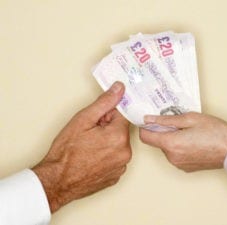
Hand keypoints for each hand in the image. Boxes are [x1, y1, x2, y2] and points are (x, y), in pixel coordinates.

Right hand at [33, 82, 131, 212]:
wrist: (57, 181)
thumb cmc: (66, 153)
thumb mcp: (83, 120)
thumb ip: (104, 102)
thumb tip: (119, 88)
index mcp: (119, 137)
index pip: (122, 115)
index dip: (107, 115)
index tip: (97, 120)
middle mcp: (125, 153)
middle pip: (120, 130)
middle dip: (107, 129)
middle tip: (90, 135)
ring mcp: (121, 166)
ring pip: (118, 145)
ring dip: (108, 143)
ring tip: (89, 148)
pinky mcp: (116, 175)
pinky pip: (116, 159)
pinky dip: (107, 156)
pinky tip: (92, 158)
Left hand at [139, 112, 226, 171]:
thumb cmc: (216, 133)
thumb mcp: (190, 118)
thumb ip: (166, 119)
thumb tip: (149, 119)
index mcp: (171, 143)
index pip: (145, 137)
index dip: (145, 127)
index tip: (150, 121)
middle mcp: (172, 157)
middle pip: (157, 142)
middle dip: (163, 131)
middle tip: (178, 123)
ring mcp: (178, 164)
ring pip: (166, 148)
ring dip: (172, 139)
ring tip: (189, 132)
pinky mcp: (185, 168)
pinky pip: (175, 155)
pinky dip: (179, 147)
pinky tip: (192, 141)